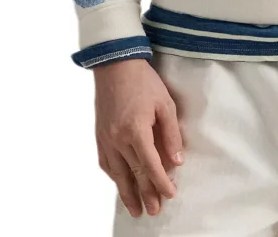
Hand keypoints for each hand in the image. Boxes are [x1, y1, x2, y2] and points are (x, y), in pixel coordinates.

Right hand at [93, 58, 183, 217]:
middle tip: (154, 211)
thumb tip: (177, 161)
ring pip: (118, 173)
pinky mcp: (99, 136)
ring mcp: (106, 139)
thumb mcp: (165, 104)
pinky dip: (115, 177)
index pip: (150, 165)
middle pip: (134, 174)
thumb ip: (171, 134)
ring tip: (136, 210)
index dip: (161, 182)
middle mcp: (118, 139)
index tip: (170, 195)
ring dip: (127, 193)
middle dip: (145, 194)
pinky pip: (106, 163)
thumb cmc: (144, 82)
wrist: (115, 65)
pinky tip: (121, 184)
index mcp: (136, 130)